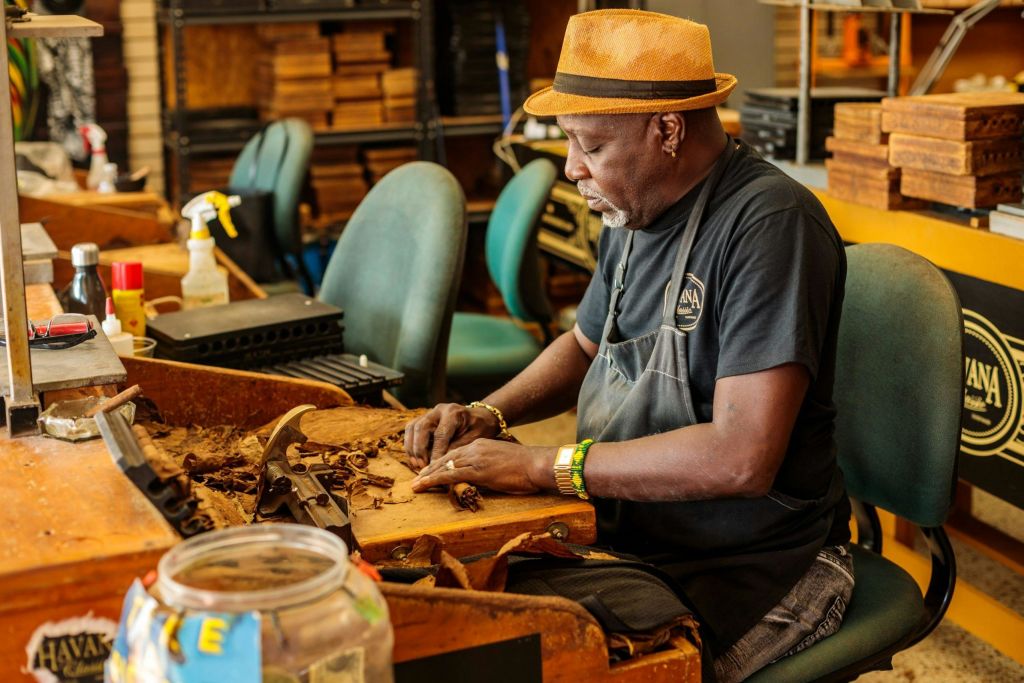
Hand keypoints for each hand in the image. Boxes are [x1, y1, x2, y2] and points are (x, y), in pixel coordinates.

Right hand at [404, 403, 501, 470]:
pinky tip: (415, 459)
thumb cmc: (480, 428)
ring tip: (416, 464)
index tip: (434, 467)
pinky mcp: (424, 420)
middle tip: (422, 467)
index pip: (440, 434)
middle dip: (419, 449)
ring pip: (412, 427)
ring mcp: (430, 414)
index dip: (435, 452)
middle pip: (421, 427)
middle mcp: (438, 410)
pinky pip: (411, 430)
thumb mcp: (474, 438)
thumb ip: (458, 448)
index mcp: (453, 413)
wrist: (480, 418)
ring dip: (411, 447)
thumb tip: (443, 464)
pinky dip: (410, 445)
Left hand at [410, 439, 553, 494]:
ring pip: (444, 465)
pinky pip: (450, 474)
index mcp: (481, 445)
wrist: (537, 464)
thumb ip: (490, 466)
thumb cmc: (527, 466)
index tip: (430, 469)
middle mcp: (475, 448)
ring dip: (427, 476)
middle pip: (446, 457)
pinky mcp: (478, 470)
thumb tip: (482, 477)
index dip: (441, 462)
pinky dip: (434, 480)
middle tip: (417, 477)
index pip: (455, 452)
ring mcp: (475, 459)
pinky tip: (424, 485)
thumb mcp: (504, 462)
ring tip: (415, 484)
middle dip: (430, 468)